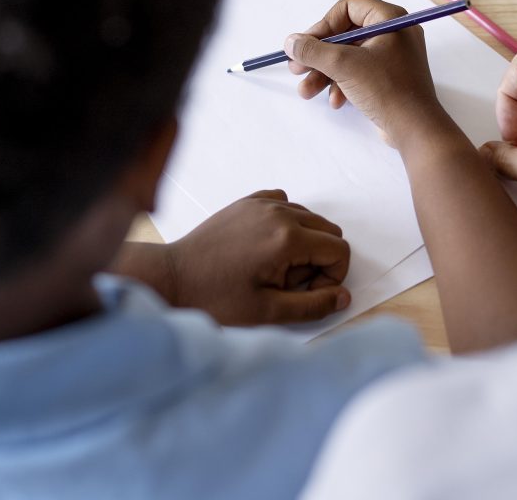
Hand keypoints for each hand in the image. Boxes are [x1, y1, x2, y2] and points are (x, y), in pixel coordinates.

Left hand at [117, 190, 350, 324]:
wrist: (172, 279)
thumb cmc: (216, 299)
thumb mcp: (268, 313)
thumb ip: (313, 305)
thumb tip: (344, 296)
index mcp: (288, 239)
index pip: (339, 250)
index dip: (332, 276)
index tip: (305, 292)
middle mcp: (279, 213)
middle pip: (329, 230)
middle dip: (320, 259)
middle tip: (289, 282)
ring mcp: (262, 203)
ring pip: (309, 217)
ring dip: (304, 243)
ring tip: (274, 267)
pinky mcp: (247, 202)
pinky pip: (284, 203)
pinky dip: (286, 223)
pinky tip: (266, 245)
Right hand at [283, 0, 451, 147]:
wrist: (416, 129)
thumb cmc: (386, 89)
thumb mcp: (343, 65)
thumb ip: (313, 51)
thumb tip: (290, 42)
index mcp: (390, 19)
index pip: (348, 8)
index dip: (323, 25)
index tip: (306, 44)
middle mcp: (393, 34)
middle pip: (345, 35)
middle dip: (318, 55)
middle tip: (296, 68)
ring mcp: (392, 57)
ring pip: (349, 57)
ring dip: (325, 74)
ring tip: (306, 91)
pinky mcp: (389, 79)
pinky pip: (359, 74)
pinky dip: (343, 85)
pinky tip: (335, 101)